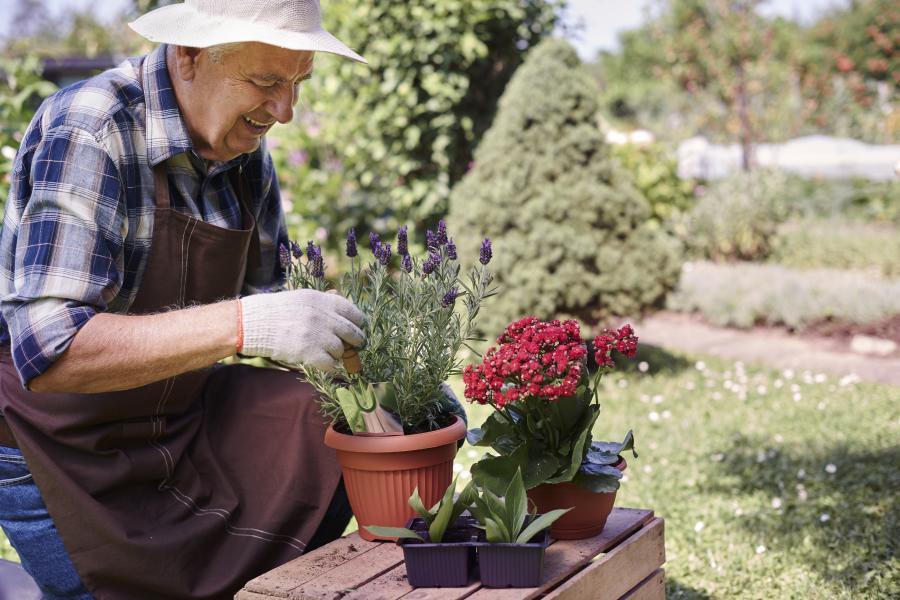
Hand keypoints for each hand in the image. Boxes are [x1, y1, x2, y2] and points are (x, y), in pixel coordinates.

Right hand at [240, 289, 364, 370]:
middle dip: (355, 341)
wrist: (256, 322)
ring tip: (328, 353)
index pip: (353, 313)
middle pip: (352, 333)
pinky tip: (325, 365)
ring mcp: (318, 335)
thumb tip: (338, 295)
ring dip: (337, 354)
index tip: (356, 328)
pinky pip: (330, 364)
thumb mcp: (303, 297)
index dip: (358, 323)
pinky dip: (330, 366)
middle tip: (354, 346)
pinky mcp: (309, 352)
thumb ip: (323, 299)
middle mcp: (324, 317)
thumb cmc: (278, 309)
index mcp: (324, 301)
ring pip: (341, 350)